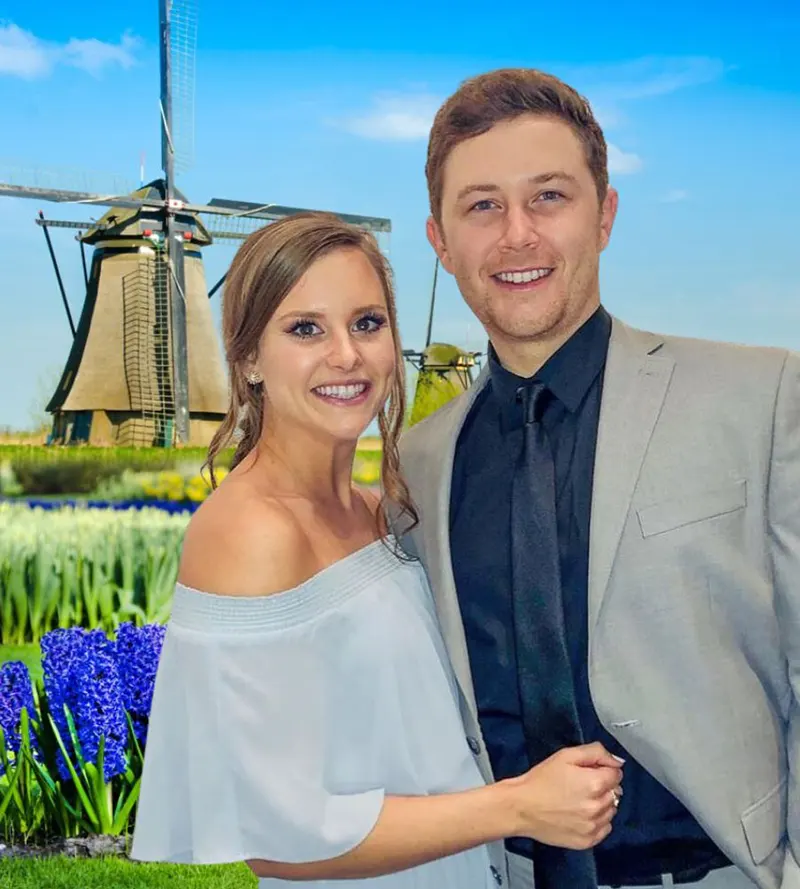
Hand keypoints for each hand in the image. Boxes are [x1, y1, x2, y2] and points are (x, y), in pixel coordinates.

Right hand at [505, 742, 623, 849]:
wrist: (521, 807)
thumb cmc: (540, 780)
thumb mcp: (566, 755)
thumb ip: (595, 752)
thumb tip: (617, 761)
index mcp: (594, 783)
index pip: (617, 773)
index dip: (602, 769)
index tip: (588, 771)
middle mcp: (597, 807)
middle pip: (615, 792)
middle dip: (603, 786)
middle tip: (580, 784)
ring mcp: (593, 826)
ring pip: (612, 810)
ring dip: (601, 803)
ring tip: (578, 799)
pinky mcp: (587, 841)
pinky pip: (605, 828)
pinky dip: (597, 821)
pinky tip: (580, 814)